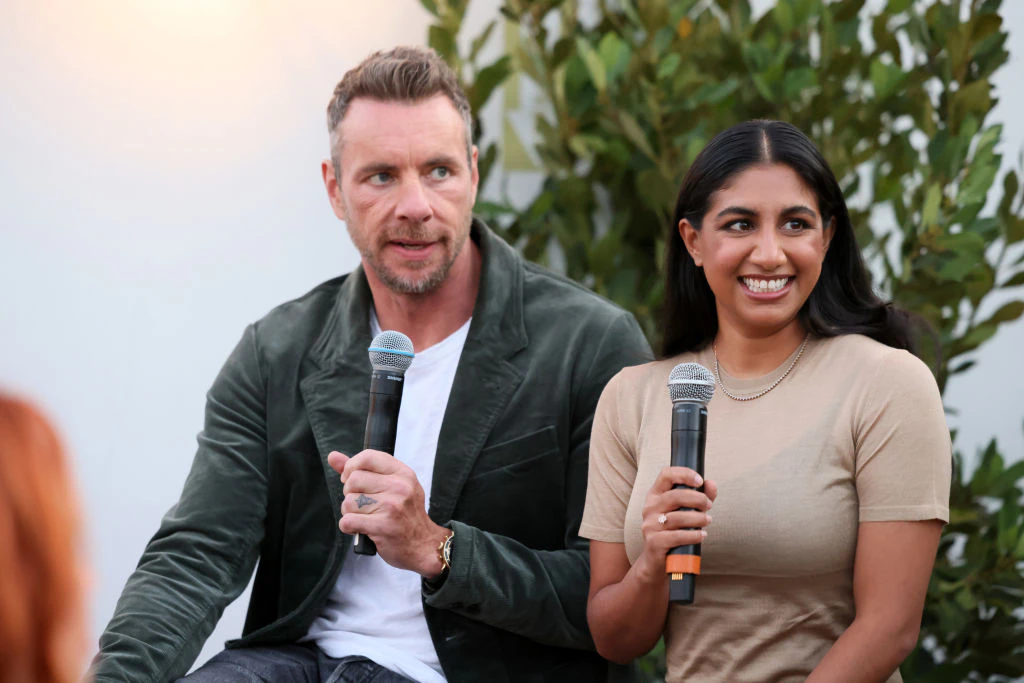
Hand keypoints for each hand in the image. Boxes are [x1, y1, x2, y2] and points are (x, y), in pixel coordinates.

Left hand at [328, 450, 448, 577]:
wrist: (423, 544)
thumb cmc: (405, 514)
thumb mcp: (393, 485)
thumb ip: (362, 469)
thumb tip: (333, 456)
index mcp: (402, 473)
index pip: (367, 457)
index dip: (351, 467)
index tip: (352, 479)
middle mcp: (399, 487)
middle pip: (353, 480)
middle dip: (350, 493)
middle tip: (363, 503)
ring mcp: (391, 506)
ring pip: (348, 502)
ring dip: (350, 512)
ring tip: (365, 517)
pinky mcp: (382, 526)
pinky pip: (347, 521)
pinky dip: (349, 527)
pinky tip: (362, 528)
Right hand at [634, 466, 716, 584]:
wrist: (656, 561)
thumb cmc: (673, 532)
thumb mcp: (685, 511)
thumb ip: (699, 497)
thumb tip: (712, 484)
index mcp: (655, 495)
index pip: (666, 475)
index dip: (684, 474)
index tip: (700, 480)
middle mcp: (649, 507)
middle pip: (675, 496)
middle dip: (697, 499)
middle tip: (708, 506)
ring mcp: (650, 525)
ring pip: (678, 517)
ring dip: (698, 519)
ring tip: (707, 521)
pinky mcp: (654, 542)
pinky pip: (678, 536)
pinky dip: (694, 535)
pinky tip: (702, 535)